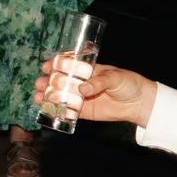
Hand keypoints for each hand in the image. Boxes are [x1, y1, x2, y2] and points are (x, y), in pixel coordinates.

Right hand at [33, 52, 155, 125]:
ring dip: (48, 96)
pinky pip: (69, 111)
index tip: (46, 67)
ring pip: (61, 96)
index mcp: (88, 70)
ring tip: (38, 97)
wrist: (138, 102)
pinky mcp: (84, 112)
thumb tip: (83, 89)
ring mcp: (82, 97)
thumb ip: (98, 82)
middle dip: (47, 82)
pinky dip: (58, 111)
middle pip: (60, 81)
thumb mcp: (114, 78)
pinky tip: (46, 110)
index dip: (56, 65)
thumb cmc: (128, 83)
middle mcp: (81, 83)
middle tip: (39, 84)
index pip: (68, 65)